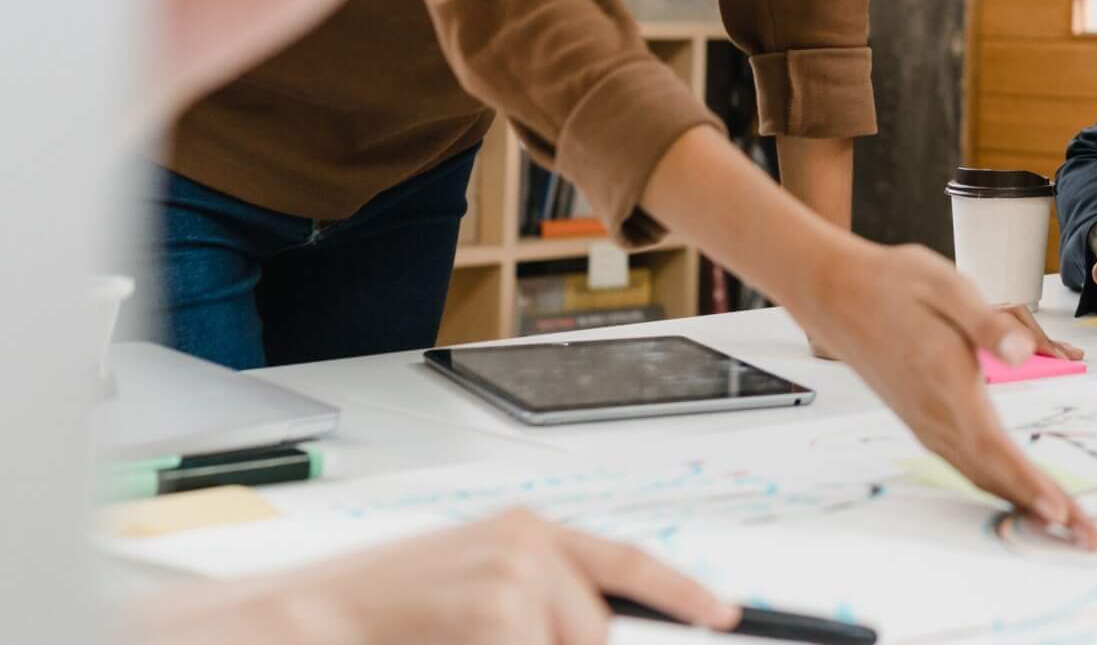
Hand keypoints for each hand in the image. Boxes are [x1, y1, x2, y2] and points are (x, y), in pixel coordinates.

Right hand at [132, 510, 735, 644]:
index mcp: (524, 532)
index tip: (725, 613)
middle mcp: (529, 542)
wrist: (302, 617)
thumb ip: (533, 606)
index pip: (626, 561)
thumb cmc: (379, 617)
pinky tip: (447, 644)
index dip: (682, 590)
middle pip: (595, 633)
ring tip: (450, 642)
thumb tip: (589, 631)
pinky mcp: (502, 608)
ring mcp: (517, 573)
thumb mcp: (467, 598)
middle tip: (471, 642)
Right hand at [792, 235, 1096, 546]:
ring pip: (980, 474)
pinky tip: (1014, 489)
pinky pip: (965, 462)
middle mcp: (936, 417)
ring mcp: (926, 422)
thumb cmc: (892, 285)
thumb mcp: (946, 287)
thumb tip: (1021, 352)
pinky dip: (996, 483)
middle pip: (995, 476)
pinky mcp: (922, 417)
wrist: (837, 293)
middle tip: (1085, 536)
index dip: (1032, 487)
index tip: (1062, 515)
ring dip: (1021, 501)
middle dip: (1043, 508)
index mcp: (949, 389)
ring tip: (1061, 522)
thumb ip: (986, 324)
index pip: (998, 451)